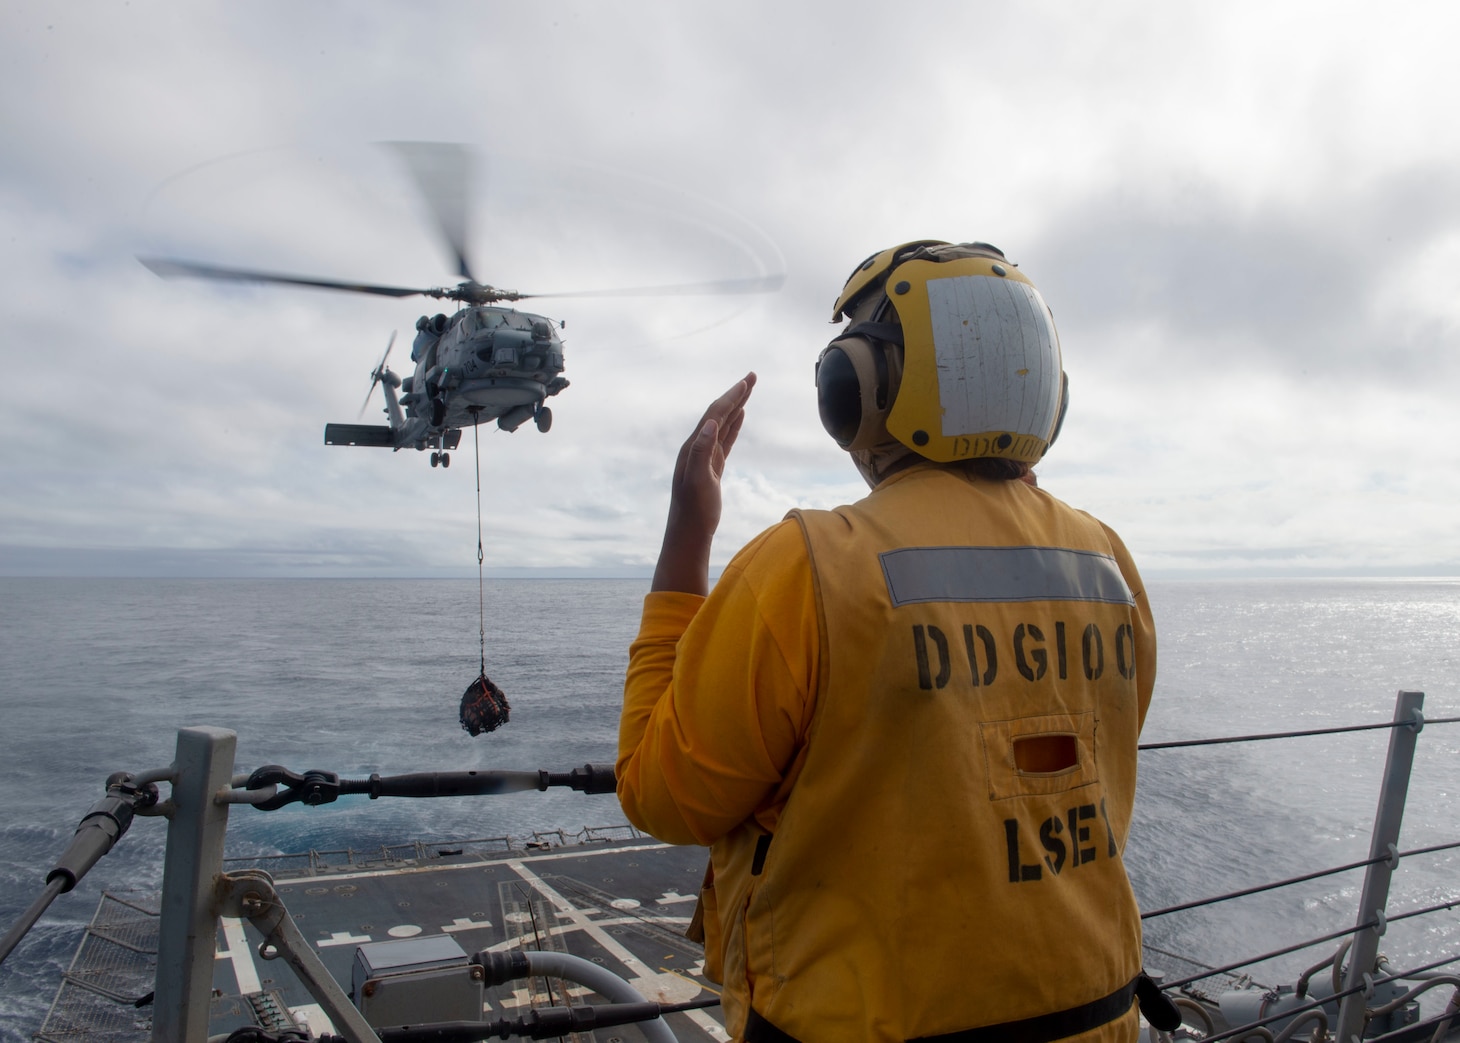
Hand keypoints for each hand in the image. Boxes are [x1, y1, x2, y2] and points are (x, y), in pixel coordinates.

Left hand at [652, 372, 756, 594]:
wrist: (689, 533)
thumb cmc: (693, 511)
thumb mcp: (697, 482)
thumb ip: (702, 452)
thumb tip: (711, 423)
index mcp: (694, 447)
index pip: (714, 414)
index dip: (731, 397)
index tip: (747, 381)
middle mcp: (697, 447)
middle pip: (719, 413)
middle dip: (736, 394)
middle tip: (752, 376)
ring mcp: (705, 456)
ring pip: (723, 424)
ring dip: (736, 406)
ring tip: (748, 389)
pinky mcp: (712, 467)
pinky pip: (725, 440)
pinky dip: (734, 425)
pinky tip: (740, 417)